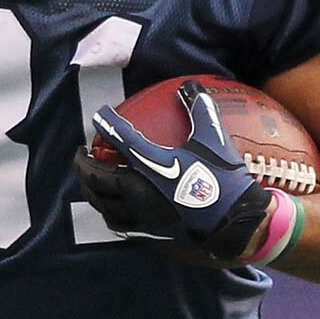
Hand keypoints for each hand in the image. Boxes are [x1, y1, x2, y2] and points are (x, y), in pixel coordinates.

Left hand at [77, 83, 289, 263]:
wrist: (237, 224)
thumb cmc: (225, 179)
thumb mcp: (214, 139)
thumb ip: (199, 109)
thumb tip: (190, 85)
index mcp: (153, 164)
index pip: (121, 138)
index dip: (107, 123)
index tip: (100, 115)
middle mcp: (139, 190)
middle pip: (97, 176)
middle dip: (84, 163)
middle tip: (82, 152)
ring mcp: (141, 215)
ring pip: (101, 203)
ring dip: (90, 189)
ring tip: (89, 180)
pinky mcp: (148, 233)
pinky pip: (118, 224)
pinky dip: (108, 213)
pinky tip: (110, 209)